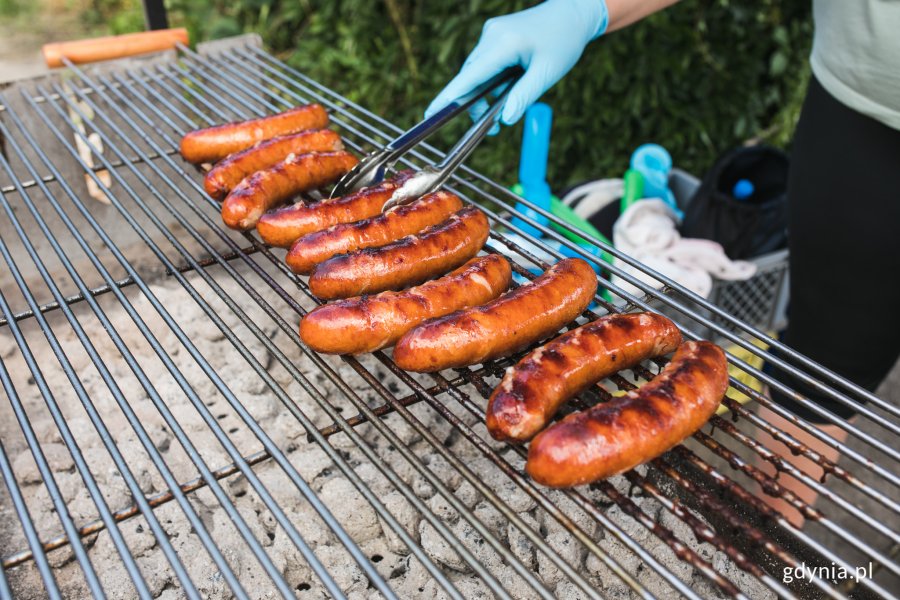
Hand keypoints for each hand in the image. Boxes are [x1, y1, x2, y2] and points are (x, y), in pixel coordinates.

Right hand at [425, 0, 608, 128]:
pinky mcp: (494, 35)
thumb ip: (524, 96)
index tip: (431, 112)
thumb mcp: (547, 73)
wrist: (572, 12)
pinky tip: (509, 87)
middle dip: (476, 104)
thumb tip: (505, 119)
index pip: (470, 76)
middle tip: (492, 129)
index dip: (450, 96)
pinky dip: (492, 81)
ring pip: (477, 72)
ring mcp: (491, 33)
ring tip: (505, 108)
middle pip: (471, 77)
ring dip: (486, 94)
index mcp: (503, 43)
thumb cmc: (564, 41)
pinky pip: (485, 64)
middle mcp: (491, 35)